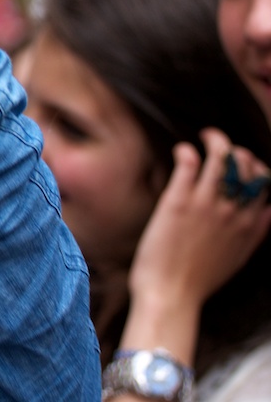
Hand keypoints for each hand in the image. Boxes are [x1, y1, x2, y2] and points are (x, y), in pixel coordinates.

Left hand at [129, 128, 270, 313]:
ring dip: (216, 140)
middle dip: (237, 150)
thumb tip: (269, 210)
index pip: (263, 182)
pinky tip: (183, 151)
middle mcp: (231, 211)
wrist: (170, 295)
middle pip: (246, 165)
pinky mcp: (177, 202)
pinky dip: (188, 151)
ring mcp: (205, 205)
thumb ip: (255, 233)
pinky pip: (190, 165)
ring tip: (205, 136)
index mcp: (247, 225)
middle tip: (220, 146)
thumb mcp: (239, 258)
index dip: (255, 167)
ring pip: (222, 157)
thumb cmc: (199, 281)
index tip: (242, 164)